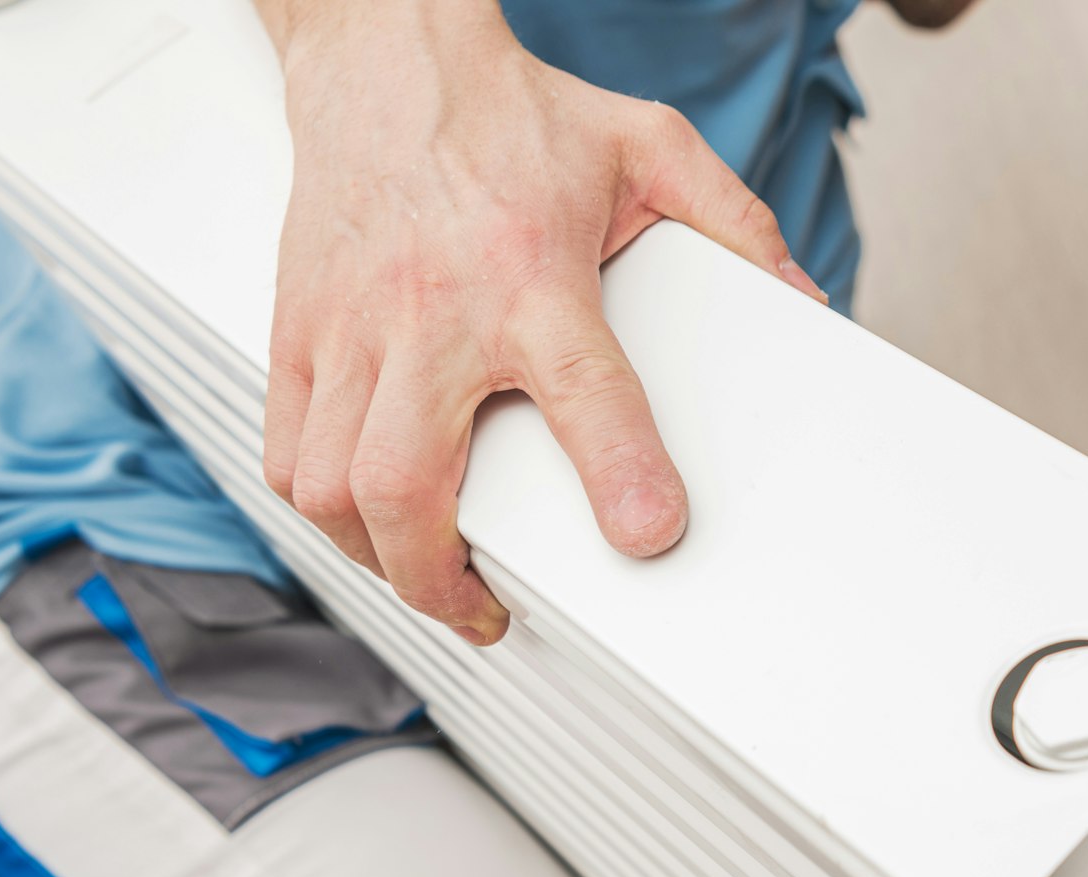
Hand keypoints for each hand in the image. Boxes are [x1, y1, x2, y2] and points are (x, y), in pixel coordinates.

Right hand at [254, 0, 826, 644]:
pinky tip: (362, 519)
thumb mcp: (649, 146)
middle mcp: (430, 310)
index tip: (646, 535)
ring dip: (378, 557)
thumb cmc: (509, 113)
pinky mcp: (298, 326)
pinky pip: (284, 446)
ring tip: (429, 577)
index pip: (582, 390)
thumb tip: (802, 301)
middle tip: (487, 611)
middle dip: (442, 579)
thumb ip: (733, 227)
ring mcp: (351, 324)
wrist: (386, 52)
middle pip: (407, 483)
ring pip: (332, 484)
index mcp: (530, 272)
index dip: (617, 472)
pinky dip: (317, 506)